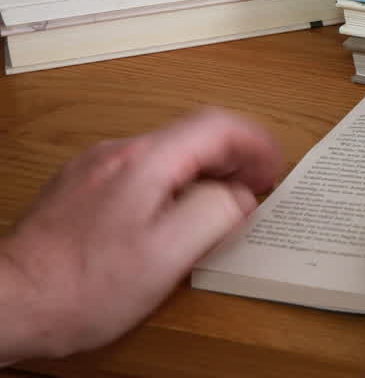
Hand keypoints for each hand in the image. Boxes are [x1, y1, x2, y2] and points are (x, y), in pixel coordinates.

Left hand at [0, 109, 282, 363]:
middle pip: (193, 135)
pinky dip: (174, 182)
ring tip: (223, 202)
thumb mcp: (168, 256)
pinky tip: (175, 213)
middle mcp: (117, 155)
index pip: (217, 126)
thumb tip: (239, 195)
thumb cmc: (79, 287)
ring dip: (205, 170)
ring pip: (168, 152)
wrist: (10, 302)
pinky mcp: (81, 190)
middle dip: (234, 157)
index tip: (274, 167)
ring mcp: (95, 169)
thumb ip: (215, 214)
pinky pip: (143, 171)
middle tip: (257, 187)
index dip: (256, 143)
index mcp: (145, 162)